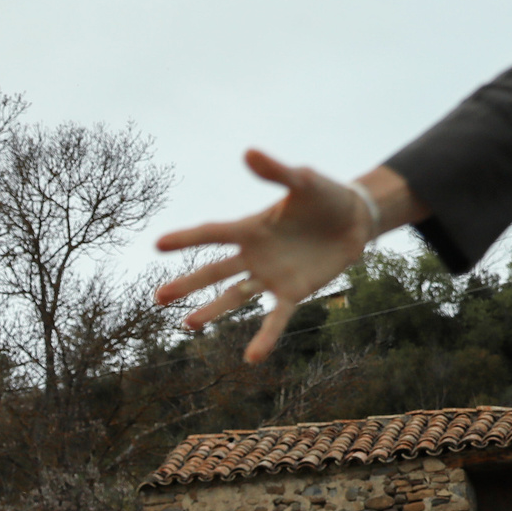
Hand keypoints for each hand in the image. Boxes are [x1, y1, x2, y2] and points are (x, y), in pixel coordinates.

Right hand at [153, 150, 416, 362]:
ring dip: (212, 311)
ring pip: (234, 296)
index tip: (158, 245)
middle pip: (214, 271)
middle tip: (158, 297)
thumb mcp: (304, 180)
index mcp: (252, 227)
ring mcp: (270, 276)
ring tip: (188, 326)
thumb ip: (276, 172)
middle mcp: (254, 254)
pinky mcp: (292, 292)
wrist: (354, 219)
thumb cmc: (324, 196)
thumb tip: (248, 152)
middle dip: (187, 284)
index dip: (187, 239)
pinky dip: (264, 338)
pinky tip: (252, 358)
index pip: (213, 234)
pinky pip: (274, 318)